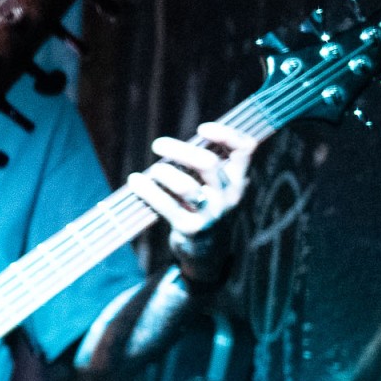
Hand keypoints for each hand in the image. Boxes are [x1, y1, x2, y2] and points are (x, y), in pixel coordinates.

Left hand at [126, 121, 257, 280]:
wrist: (208, 252)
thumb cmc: (204, 207)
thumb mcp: (213, 185)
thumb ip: (204, 163)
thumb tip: (179, 139)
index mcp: (237, 179)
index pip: (245, 149)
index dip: (226, 134)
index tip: (202, 128)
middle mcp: (228, 196)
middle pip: (208, 164)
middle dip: (180, 150)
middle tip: (157, 145)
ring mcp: (211, 214)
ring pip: (186, 187)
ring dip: (162, 173)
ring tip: (151, 171)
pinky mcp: (190, 229)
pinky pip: (165, 206)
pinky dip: (146, 190)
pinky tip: (135, 181)